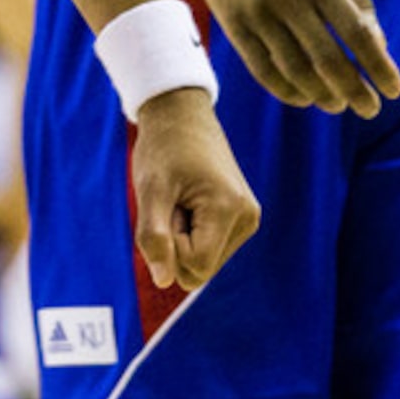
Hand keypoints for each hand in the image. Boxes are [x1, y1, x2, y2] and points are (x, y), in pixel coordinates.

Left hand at [126, 87, 258, 291]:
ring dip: (183, 237)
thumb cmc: (163, 149)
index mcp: (230, 210)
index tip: (167, 205)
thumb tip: (164, 282)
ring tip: (182, 198)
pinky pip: (209, 249)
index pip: (195, 268)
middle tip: (173, 200)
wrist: (180, 116)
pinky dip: (191, 232)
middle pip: (200, 270)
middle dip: (177, 242)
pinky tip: (190, 201)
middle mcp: (248, 218)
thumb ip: (154, 236)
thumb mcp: (151, 190)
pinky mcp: (242, 219)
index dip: (169, 245)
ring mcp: (248, 219)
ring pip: (204, 262)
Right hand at [176, 0, 399, 116]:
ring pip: (295, 70)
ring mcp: (256, 11)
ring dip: (322, 96)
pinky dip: (286, 91)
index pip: (356, 32)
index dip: (379, 66)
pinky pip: (262, 69)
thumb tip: (378, 45)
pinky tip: (303, 98)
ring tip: (337, 104)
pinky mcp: (232, 23)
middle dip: (354, 91)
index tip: (394, 91)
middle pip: (328, 59)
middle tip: (370, 109)